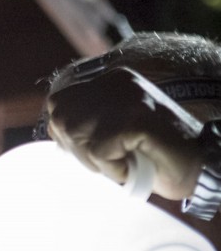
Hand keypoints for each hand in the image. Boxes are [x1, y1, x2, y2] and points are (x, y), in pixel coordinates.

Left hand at [45, 66, 204, 199]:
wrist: (199, 168)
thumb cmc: (153, 156)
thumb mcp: (110, 132)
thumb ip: (83, 123)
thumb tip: (51, 127)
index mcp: (110, 81)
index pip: (57, 104)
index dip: (67, 134)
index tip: (95, 149)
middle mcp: (116, 82)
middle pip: (62, 120)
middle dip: (78, 150)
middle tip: (112, 159)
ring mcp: (128, 98)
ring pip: (78, 137)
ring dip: (99, 162)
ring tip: (127, 160)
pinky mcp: (136, 118)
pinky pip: (100, 152)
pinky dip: (114, 168)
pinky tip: (137, 164)